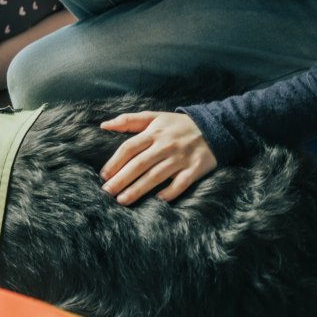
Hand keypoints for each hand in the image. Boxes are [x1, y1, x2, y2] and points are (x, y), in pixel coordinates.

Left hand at [99, 111, 216, 204]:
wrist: (213, 127)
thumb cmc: (176, 125)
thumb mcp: (154, 116)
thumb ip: (128, 120)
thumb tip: (103, 125)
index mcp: (153, 133)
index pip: (129, 148)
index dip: (115, 162)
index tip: (103, 175)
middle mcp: (165, 146)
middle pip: (139, 164)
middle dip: (122, 179)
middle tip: (107, 192)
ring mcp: (180, 158)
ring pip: (156, 176)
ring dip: (138, 189)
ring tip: (123, 200)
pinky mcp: (195, 169)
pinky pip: (181, 183)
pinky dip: (170, 192)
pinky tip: (157, 200)